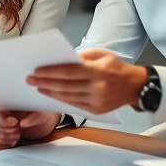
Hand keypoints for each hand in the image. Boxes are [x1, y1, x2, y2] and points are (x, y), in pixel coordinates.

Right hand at [0, 109, 60, 146]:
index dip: (3, 119)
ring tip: (19, 132)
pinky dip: (7, 140)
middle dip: (8, 129)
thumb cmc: (41, 112)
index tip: (16, 122)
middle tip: (20, 128)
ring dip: (8, 135)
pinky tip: (15, 138)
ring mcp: (0, 119)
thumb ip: (35, 117)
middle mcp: (1, 109)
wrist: (40, 119)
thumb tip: (24, 123)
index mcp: (9, 101)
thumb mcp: (42, 113)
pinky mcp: (1, 128)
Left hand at [27, 48, 146, 114]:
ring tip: (38, 87)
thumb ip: (82, 56)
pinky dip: (60, 99)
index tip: (36, 70)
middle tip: (30, 79)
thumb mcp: (101, 54)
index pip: (69, 72)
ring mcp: (97, 101)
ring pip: (67, 97)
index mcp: (98, 71)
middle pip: (65, 86)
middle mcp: (97, 87)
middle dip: (45, 82)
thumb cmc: (116, 67)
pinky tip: (51, 94)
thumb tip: (61, 61)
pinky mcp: (96, 110)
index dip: (51, 72)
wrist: (134, 86)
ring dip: (50, 92)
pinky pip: (74, 105)